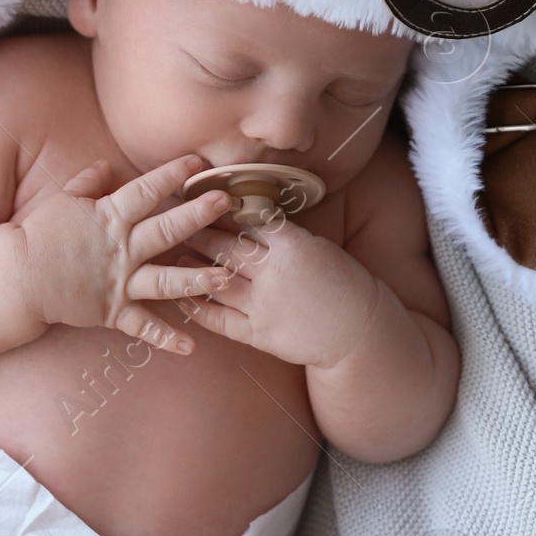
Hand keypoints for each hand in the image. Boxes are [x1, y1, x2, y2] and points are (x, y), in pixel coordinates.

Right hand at [15, 155, 235, 354]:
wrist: (18, 277)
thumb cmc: (39, 235)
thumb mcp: (63, 201)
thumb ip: (88, 182)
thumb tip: (107, 165)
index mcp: (111, 217)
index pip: (147, 191)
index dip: (172, 174)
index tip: (198, 162)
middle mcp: (122, 249)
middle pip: (167, 229)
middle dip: (198, 215)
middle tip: (225, 203)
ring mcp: (120, 281)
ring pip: (166, 280)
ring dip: (197, 279)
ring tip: (227, 278)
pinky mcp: (113, 310)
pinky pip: (143, 326)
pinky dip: (166, 338)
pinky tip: (191, 346)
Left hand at [178, 213, 380, 368]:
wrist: (359, 332)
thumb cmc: (344, 285)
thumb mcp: (319, 247)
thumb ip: (284, 236)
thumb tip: (249, 219)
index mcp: (293, 246)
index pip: (249, 222)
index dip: (224, 211)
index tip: (204, 200)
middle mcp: (275, 274)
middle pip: (227, 248)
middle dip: (200, 232)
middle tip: (178, 220)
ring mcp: (265, 306)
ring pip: (218, 281)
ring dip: (193, 267)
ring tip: (176, 254)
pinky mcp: (259, 335)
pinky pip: (220, 320)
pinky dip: (199, 309)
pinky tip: (183, 298)